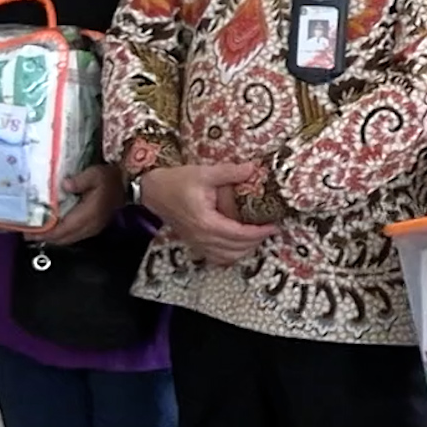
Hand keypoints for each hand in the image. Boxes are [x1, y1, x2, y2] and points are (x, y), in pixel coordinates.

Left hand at [37, 164, 125, 246]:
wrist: (125, 184)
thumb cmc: (109, 178)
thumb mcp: (95, 173)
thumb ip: (81, 180)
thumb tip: (66, 185)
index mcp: (89, 214)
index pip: (64, 229)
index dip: (46, 233)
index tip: (30, 232)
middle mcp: (90, 226)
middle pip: (63, 238)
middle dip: (45, 238)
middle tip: (27, 235)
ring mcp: (92, 229)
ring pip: (68, 239)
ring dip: (52, 238)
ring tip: (36, 234)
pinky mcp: (93, 228)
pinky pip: (73, 236)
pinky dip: (61, 235)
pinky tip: (52, 230)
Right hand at [141, 164, 277, 266]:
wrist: (154, 191)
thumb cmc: (177, 181)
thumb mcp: (204, 173)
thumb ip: (230, 172)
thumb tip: (253, 169)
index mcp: (206, 222)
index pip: (239, 235)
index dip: (258, 232)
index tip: (273, 225)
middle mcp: (202, 238)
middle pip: (236, 249)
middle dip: (256, 241)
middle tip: (269, 229)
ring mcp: (197, 243)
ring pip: (227, 257)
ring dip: (245, 249)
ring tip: (257, 236)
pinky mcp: (194, 243)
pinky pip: (217, 257)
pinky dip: (231, 254)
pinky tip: (239, 244)